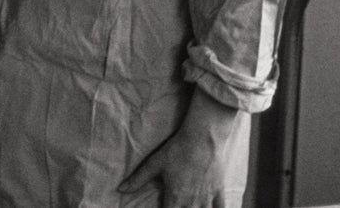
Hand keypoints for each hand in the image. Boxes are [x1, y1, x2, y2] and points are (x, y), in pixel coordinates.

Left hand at [119, 91, 246, 207]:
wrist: (203, 138)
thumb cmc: (177, 150)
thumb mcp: (154, 163)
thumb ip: (138, 179)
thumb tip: (120, 189)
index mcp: (175, 198)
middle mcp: (192, 203)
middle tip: (174, 204)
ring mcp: (207, 199)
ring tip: (188, 207)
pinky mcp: (219, 192)